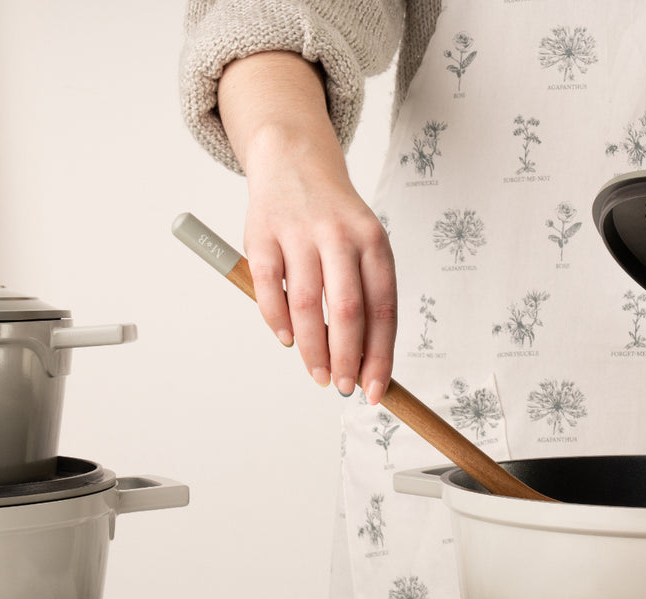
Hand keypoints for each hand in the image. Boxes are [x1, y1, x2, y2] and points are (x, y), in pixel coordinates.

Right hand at [219, 53, 396, 404]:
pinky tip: (287, 340)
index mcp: (374, 242)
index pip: (383, 309)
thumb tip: (365, 363)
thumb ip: (365, 296)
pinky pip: (270, 288)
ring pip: (307, 305)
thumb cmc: (334, 219)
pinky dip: (277, 321)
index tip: (377, 391)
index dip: (380, 356)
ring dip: (312, 349)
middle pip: (348, 311)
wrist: (294, 159)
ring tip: (317, 374)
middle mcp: (340, 235)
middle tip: (343, 388)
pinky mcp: (262, 234)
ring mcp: (299, 233)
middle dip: (346, 358)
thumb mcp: (362, 246)